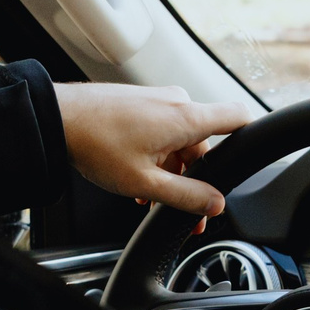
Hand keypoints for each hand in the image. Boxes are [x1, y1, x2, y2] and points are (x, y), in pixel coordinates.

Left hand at [51, 83, 250, 215]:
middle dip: (196, 177)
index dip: (251, 139)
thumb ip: (186, 195)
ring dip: (172, 170)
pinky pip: (162, 131)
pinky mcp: (141, 102)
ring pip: (180, 140)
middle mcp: (176, 103)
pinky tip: (138, 179)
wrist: (58, 118)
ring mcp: (157, 100)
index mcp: (186, 118)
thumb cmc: (96, 143)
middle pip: (204, 142)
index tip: (249, 162)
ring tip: (149, 197)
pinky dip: (157, 156)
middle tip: (186, 210)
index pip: (239, 118)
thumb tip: (215, 205)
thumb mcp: (145, 181)